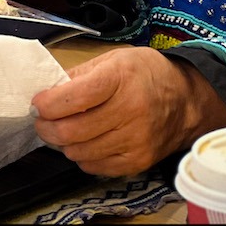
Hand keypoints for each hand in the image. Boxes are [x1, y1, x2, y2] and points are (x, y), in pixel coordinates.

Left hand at [31, 47, 225, 177]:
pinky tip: (87, 140)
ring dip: (63, 143)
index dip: (48, 103)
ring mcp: (135, 140)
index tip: (39, 102)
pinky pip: (94, 166)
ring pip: (78, 152)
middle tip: (44, 119)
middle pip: (70, 130)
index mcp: (121, 78)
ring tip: (66, 128)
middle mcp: (130, 110)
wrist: (186, 100)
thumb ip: (79, 75)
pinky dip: (82, 155)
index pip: (74, 97)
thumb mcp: (114, 59)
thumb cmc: (146, 74)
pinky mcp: (137, 161)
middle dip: (46, 126)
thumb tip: (48, 90)